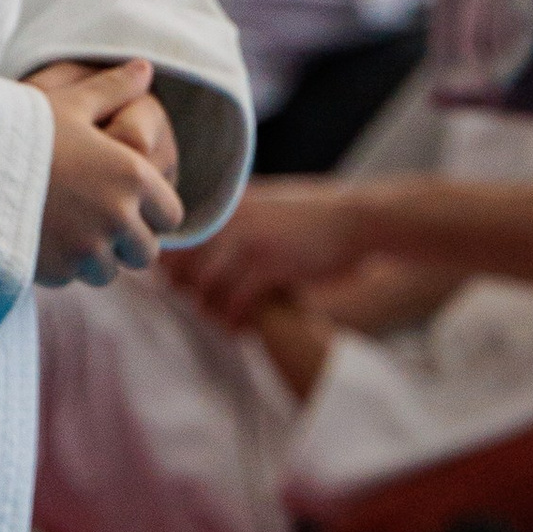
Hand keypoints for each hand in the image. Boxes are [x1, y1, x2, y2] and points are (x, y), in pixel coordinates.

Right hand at [25, 57, 185, 286]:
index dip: (153, 210)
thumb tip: (145, 68)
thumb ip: (112, 88)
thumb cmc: (17, 128)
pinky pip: (74, 277)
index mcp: (132, 174)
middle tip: (100, 220)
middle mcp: (118, 216)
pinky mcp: (57, 271)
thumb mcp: (68, 103)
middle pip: (145, 251)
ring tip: (69, 229)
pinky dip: (65, 265)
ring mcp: (87, 248)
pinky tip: (44, 237)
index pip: (171, 215)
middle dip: (128, 240)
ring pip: (111, 271)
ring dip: (97, 256)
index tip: (129, 201)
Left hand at [173, 179, 381, 328]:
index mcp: (229, 204)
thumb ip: (235, 214)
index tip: (185, 284)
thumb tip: (201, 233)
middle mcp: (233, 220)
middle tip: (203, 306)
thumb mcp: (268, 202)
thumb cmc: (314, 216)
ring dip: (210, 310)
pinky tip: (242, 329)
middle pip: (185, 264)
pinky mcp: (272, 266)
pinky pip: (237, 302)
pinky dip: (236, 321)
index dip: (175, 267)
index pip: (179, 238)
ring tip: (221, 320)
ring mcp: (251, 242)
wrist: (357, 219)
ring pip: (207, 286)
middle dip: (188, 292)